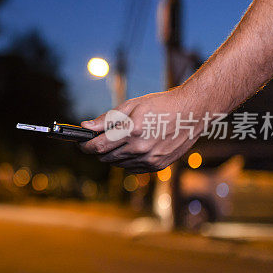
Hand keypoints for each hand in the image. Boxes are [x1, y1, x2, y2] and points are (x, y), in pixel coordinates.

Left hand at [78, 88, 205, 172]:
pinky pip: (132, 167)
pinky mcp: (157, 166)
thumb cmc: (160, 105)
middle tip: (98, 139)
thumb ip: (106, 119)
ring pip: (117, 163)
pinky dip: (126, 160)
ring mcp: (149, 159)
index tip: (80, 143)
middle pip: (105, 157)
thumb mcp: (131, 105)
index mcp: (131, 131)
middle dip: (97, 149)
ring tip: (119, 140)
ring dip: (112, 155)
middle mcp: (140, 148)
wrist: (191, 112)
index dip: (85, 146)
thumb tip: (85, 126)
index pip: (97, 146)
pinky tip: (132, 147)